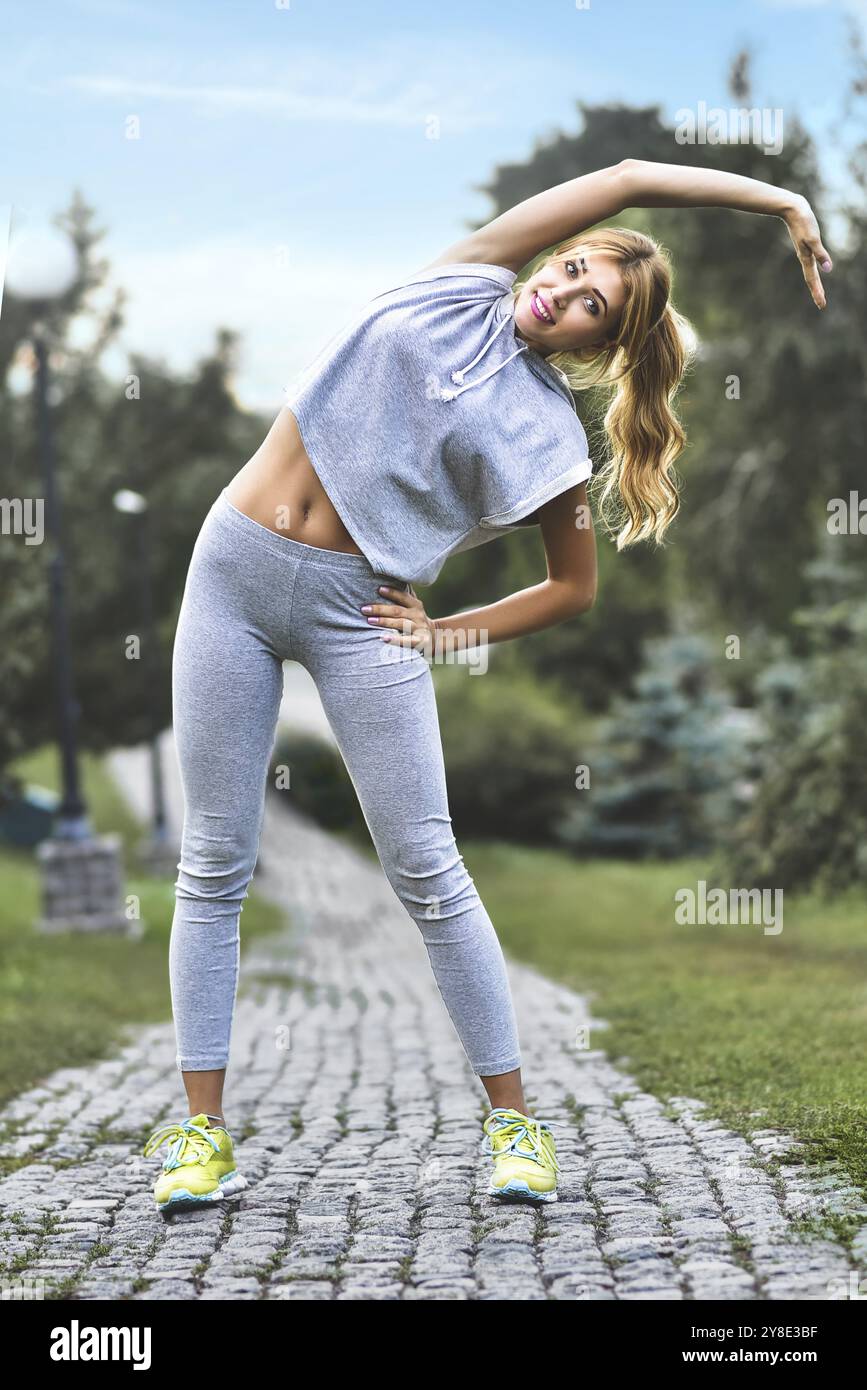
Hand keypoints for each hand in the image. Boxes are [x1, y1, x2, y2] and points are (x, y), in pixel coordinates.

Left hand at [361, 584, 436, 651]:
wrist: (435, 639)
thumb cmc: (416, 622)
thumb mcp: (413, 609)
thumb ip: (402, 600)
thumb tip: (382, 585)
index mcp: (416, 606)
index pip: (403, 597)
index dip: (392, 592)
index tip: (379, 589)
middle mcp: (418, 616)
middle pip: (398, 611)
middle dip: (380, 609)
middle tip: (364, 609)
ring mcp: (419, 629)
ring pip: (401, 623)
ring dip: (385, 621)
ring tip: (370, 620)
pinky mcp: (420, 642)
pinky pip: (407, 641)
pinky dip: (395, 639)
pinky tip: (383, 638)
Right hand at [782, 194, 831, 308]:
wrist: (792, 209)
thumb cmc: (803, 222)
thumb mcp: (813, 238)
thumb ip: (821, 253)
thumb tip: (828, 269)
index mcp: (806, 258)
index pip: (813, 280)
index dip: (817, 292)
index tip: (822, 305)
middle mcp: (805, 257)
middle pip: (812, 278)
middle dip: (817, 292)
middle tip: (821, 304)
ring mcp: (805, 251)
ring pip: (811, 271)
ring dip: (815, 283)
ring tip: (819, 291)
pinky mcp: (806, 244)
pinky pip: (811, 261)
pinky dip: (814, 269)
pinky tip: (817, 268)